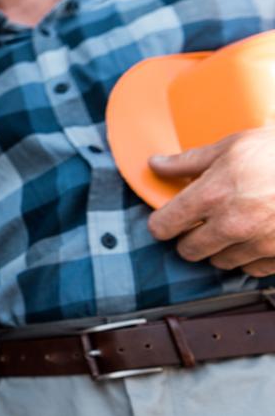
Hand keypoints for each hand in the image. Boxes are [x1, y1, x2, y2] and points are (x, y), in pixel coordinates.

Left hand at [147, 127, 274, 276]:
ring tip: (235, 226)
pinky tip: (257, 236)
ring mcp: (258, 244)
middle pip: (188, 250)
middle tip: (201, 223)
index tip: (168, 219)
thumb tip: (156, 165)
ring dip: (221, 248)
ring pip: (220, 261)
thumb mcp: (231, 146)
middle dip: (191, 237)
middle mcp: (232, 225)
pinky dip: (251, 256)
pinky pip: (252, 269)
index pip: (164, 226)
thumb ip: (187, 162)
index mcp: (211, 196)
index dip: (163, 222)